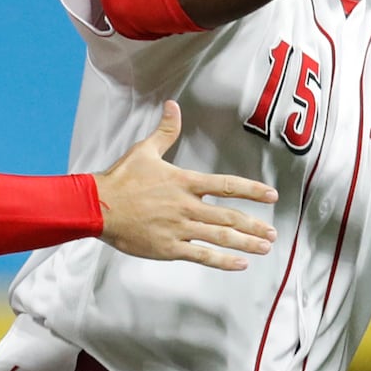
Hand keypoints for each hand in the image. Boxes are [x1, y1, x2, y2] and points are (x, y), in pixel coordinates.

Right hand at [94, 101, 277, 270]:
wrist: (98, 206)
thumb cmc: (120, 179)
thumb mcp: (144, 150)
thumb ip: (165, 131)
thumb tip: (173, 106)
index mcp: (184, 182)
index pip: (226, 185)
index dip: (252, 190)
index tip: (271, 195)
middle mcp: (186, 206)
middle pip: (229, 216)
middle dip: (254, 225)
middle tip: (272, 232)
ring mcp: (179, 228)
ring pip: (220, 237)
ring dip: (246, 243)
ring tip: (264, 247)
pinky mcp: (168, 247)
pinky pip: (202, 256)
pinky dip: (223, 261)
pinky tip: (240, 264)